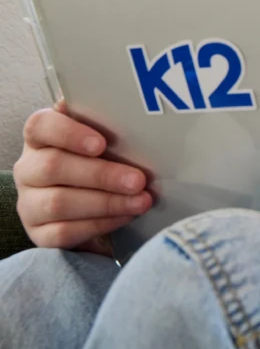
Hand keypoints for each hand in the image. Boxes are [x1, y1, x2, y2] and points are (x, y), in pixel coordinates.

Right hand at [14, 102, 151, 251]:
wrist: (96, 207)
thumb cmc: (103, 163)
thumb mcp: (107, 142)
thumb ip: (110, 128)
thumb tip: (134, 115)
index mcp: (41, 138)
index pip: (41, 126)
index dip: (69, 133)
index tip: (101, 144)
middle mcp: (29, 169)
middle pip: (53, 167)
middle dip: (101, 174)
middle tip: (138, 180)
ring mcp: (29, 203)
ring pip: (58, 202)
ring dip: (106, 202)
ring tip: (140, 201)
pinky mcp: (39, 233)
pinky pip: (64, 232)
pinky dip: (100, 224)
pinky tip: (125, 216)